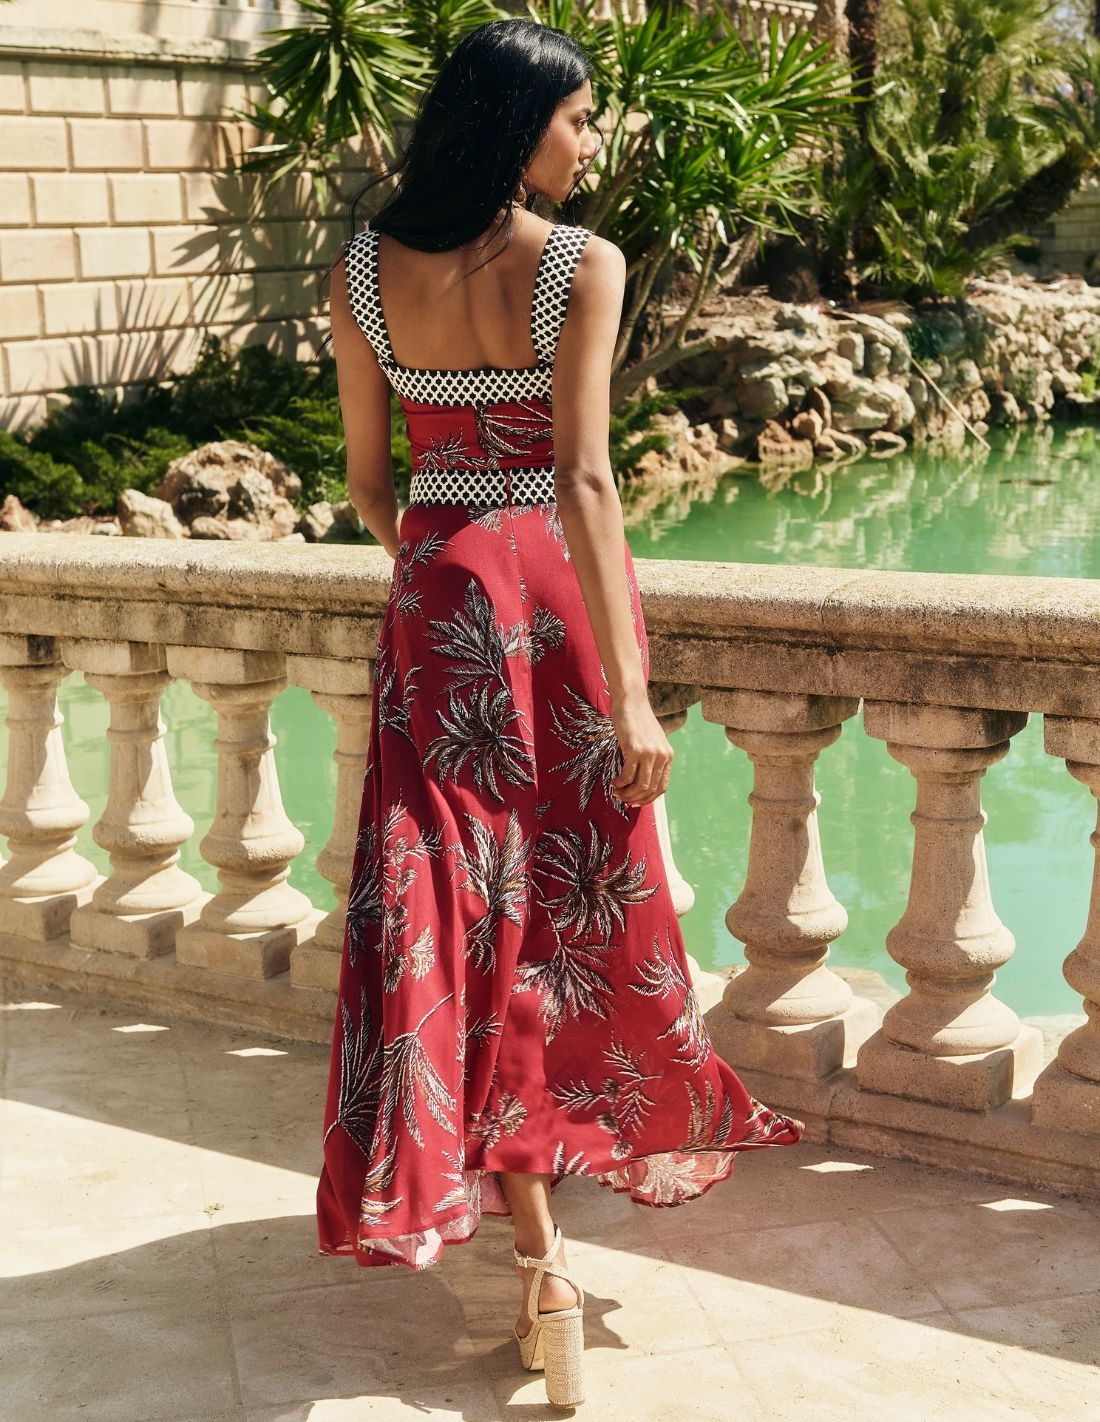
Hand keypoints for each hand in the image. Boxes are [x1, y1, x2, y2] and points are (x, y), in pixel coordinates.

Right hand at [608, 688, 673, 805]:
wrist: (631, 701)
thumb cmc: (637, 721)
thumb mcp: (651, 741)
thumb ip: (651, 758)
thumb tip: (640, 782)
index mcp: (668, 755)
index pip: (662, 787)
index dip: (648, 799)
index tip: (635, 802)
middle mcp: (662, 756)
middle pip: (650, 789)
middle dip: (635, 798)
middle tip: (622, 799)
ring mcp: (649, 753)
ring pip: (640, 786)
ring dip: (626, 794)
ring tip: (616, 792)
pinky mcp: (635, 750)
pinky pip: (627, 776)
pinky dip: (619, 783)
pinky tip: (613, 782)